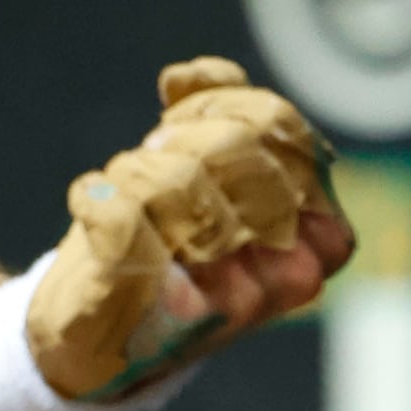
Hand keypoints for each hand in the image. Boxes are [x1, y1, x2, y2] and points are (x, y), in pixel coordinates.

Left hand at [23, 59, 351, 399]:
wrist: (97, 333)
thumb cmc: (167, 248)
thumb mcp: (204, 175)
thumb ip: (214, 114)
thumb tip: (185, 77)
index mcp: (318, 238)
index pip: (283, 131)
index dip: (228, 107)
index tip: (184, 123)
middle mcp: (286, 276)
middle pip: (236, 150)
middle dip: (183, 138)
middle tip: (151, 156)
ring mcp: (222, 302)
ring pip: (182, 185)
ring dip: (139, 169)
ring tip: (125, 185)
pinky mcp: (148, 313)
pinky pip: (122, 225)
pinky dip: (96, 197)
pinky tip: (91, 202)